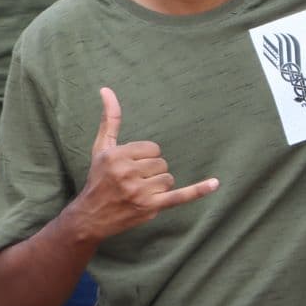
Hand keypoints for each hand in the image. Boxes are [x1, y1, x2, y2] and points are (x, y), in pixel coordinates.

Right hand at [68, 88, 218, 243]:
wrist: (91, 216)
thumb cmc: (99, 178)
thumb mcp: (101, 148)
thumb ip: (110, 119)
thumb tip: (107, 89)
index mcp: (117, 155)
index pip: (153, 148)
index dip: (145, 158)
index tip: (132, 167)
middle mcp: (127, 173)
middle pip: (162, 163)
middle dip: (152, 172)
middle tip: (133, 182)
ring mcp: (139, 191)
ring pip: (169, 179)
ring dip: (159, 186)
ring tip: (139, 193)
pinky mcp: (150, 207)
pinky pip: (180, 196)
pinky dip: (198, 190)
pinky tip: (215, 183)